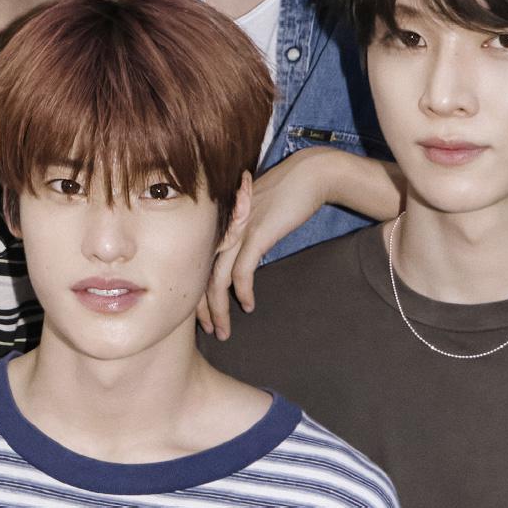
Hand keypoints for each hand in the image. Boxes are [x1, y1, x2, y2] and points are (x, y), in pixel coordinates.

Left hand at [196, 147, 401, 339]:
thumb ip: (244, 234)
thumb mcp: (258, 215)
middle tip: (210, 332)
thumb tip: (241, 261)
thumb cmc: (287, 194)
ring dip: (220, 309)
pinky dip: (244, 292)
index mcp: (221, 224)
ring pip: (218, 279)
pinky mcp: (256, 234)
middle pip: (201, 276)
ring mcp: (238, 230)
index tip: (202, 317)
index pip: (199, 265)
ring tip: (224, 330)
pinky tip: (248, 306)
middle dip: (203, 310)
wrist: (310, 175)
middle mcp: (223, 227)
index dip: (197, 294)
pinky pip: (242, 271)